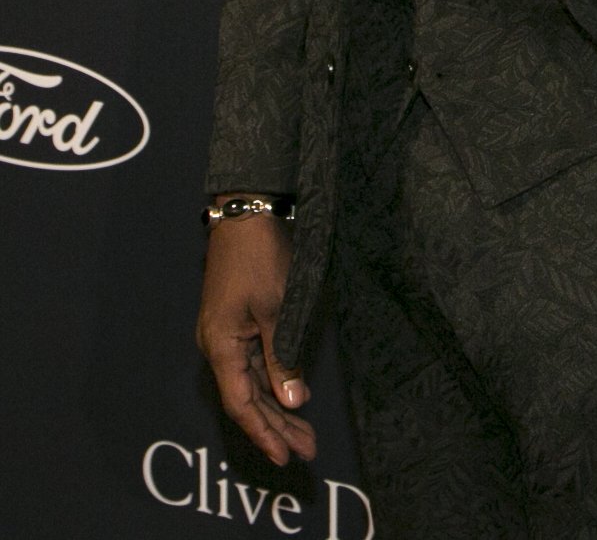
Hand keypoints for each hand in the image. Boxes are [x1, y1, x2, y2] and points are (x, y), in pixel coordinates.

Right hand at [196, 215, 316, 465]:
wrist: (247, 213)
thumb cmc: (261, 257)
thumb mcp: (278, 309)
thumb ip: (282, 358)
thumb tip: (293, 401)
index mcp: (220, 346)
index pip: (241, 404)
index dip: (264, 432)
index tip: (286, 457)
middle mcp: (217, 346)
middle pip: (246, 399)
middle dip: (276, 426)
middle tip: (307, 449)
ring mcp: (225, 334)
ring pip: (250, 383)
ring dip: (276, 408)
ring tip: (304, 433)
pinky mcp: (235, 321)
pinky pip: (252, 364)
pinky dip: (272, 383)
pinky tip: (290, 395)